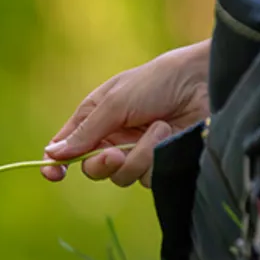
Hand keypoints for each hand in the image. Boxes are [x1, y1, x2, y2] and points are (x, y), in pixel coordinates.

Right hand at [41, 40, 210, 187]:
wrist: (207, 81)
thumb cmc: (160, 81)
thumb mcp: (115, 101)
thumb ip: (85, 131)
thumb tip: (52, 154)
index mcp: (95, 117)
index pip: (67, 146)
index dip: (56, 163)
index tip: (53, 174)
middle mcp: (113, 138)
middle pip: (92, 169)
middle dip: (101, 164)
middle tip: (114, 154)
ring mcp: (137, 152)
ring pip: (121, 177)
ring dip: (138, 156)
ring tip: (159, 129)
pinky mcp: (160, 163)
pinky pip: (147, 179)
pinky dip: (157, 159)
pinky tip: (170, 135)